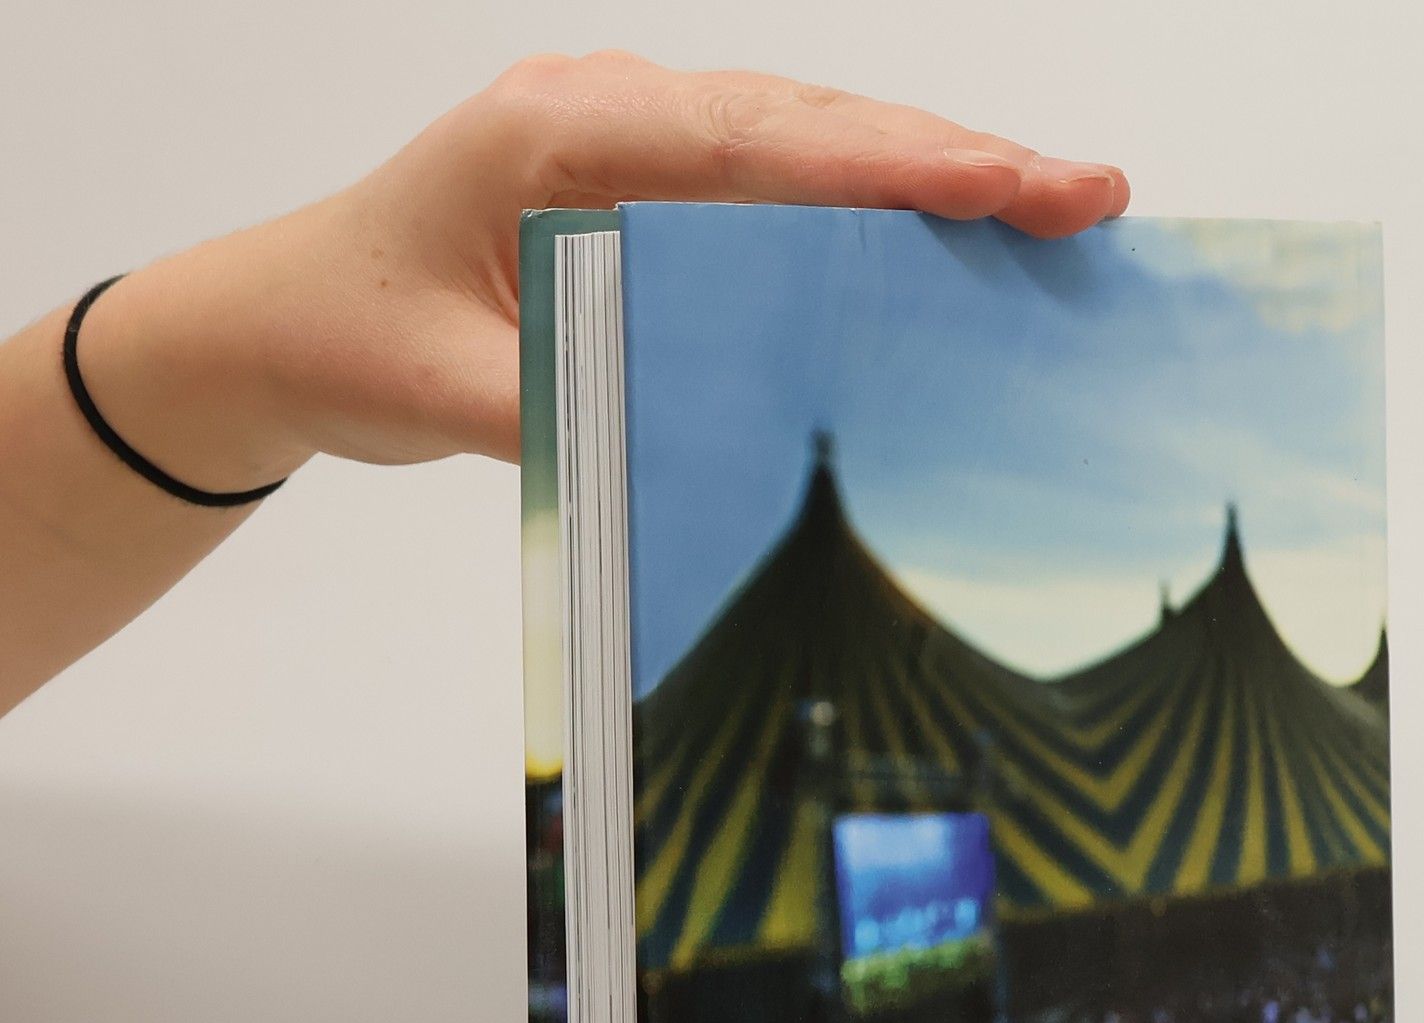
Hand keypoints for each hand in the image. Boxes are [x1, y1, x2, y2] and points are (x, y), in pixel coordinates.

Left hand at [75, 55, 1129, 488]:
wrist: (279, 322)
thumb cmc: (346, 338)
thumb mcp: (444, 397)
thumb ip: (567, 416)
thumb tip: (704, 443)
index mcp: (557, 142)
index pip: (755, 146)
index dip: (890, 165)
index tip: (1005, 186)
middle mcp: (607, 118)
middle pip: (811, 125)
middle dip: (954, 158)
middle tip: (1084, 192)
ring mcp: (629, 143)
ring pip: (807, 143)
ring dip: (926, 173)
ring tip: (1052, 204)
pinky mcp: (645, 188)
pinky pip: (777, 182)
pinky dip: (868, 203)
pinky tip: (945, 231)